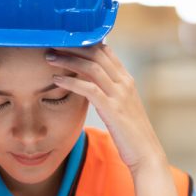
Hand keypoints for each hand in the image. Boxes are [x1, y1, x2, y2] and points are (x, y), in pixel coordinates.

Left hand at [47, 44, 166, 174]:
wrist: (146, 154)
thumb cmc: (131, 134)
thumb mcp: (121, 107)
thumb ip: (109, 92)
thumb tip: (91, 84)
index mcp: (127, 80)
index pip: (106, 51)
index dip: (85, 43)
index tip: (65, 41)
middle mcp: (125, 83)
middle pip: (97, 54)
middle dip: (73, 47)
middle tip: (52, 44)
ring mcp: (120, 95)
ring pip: (91, 67)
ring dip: (68, 60)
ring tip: (49, 59)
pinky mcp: (113, 109)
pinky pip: (89, 89)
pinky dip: (71, 81)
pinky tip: (56, 80)